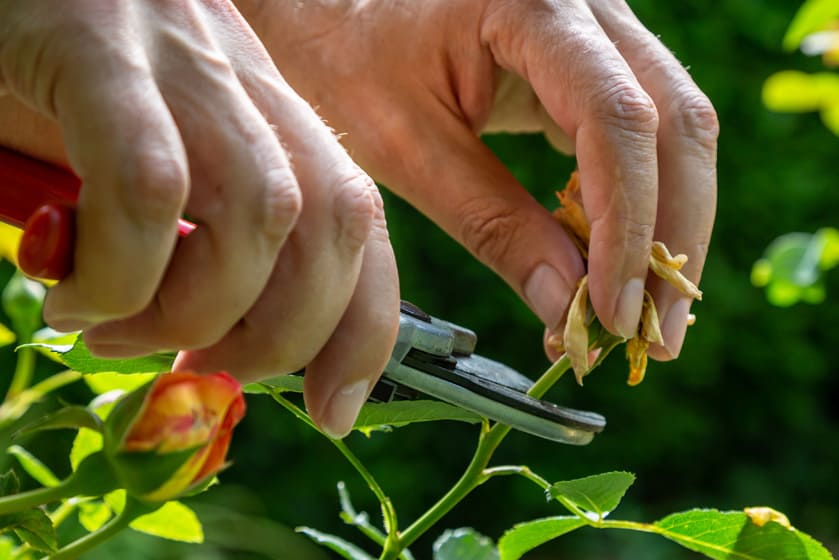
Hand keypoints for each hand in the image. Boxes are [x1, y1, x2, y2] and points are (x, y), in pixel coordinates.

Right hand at [0, 0, 400, 437]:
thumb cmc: (74, 83)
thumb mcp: (163, 160)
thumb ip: (201, 238)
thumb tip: (210, 338)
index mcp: (272, 116)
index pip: (361, 224)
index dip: (365, 328)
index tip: (334, 408)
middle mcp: (249, 87)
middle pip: (332, 227)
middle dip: (280, 336)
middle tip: (198, 368)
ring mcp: (185, 65)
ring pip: (259, 215)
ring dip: (196, 312)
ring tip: (118, 332)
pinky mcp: (103, 52)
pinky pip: (148, 186)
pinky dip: (122, 269)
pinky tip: (75, 293)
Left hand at [240, 0, 717, 360]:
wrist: (332, 9)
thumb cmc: (348, 63)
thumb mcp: (408, 149)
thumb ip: (495, 226)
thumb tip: (571, 310)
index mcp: (532, 6)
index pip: (616, 120)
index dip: (627, 228)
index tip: (613, 316)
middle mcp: (586, 2)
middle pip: (675, 122)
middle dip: (673, 239)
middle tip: (656, 337)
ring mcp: (597, 26)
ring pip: (675, 128)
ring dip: (670, 228)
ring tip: (646, 316)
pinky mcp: (591, 58)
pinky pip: (643, 132)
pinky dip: (640, 204)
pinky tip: (620, 265)